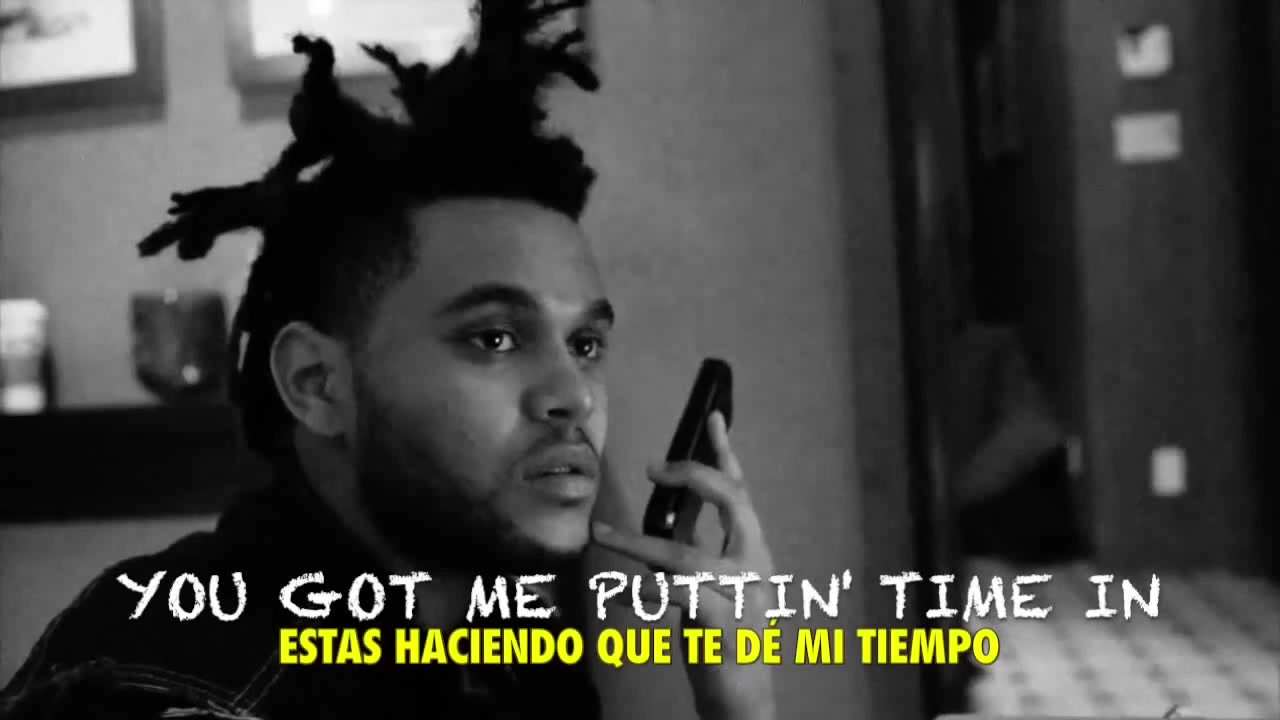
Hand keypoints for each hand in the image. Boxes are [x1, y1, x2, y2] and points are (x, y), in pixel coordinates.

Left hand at [590, 412, 776, 719]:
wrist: (743, 696)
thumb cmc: (723, 634)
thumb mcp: (710, 581)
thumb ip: (696, 545)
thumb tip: (668, 509)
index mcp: (752, 548)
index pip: (740, 490)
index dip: (726, 451)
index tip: (712, 416)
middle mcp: (754, 562)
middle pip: (730, 500)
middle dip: (692, 475)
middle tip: (651, 468)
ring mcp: (742, 591)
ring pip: (682, 553)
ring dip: (633, 543)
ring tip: (598, 534)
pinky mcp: (722, 620)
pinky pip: (674, 594)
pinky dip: (639, 590)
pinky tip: (613, 590)